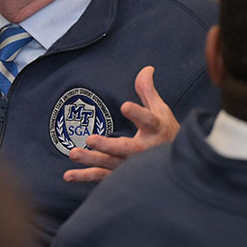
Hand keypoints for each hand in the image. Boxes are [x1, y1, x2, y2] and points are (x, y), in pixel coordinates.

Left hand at [63, 65, 178, 182]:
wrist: (179, 165)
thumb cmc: (165, 133)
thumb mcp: (161, 111)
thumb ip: (148, 91)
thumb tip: (146, 68)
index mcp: (155, 130)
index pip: (148, 120)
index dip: (137, 113)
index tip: (124, 106)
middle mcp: (143, 150)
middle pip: (125, 149)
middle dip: (108, 145)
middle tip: (91, 139)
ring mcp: (131, 165)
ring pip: (110, 164)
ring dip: (91, 160)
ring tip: (73, 154)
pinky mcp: (121, 175)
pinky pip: (102, 177)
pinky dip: (85, 177)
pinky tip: (67, 175)